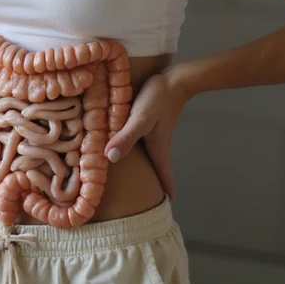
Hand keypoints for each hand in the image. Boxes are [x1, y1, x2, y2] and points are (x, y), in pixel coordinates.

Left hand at [103, 68, 190, 200]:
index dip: (166, 190)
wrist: (174, 78)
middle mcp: (156, 144)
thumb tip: (110, 158)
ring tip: (129, 174)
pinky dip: (132, 145)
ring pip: (147, 155)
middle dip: (153, 183)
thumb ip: (126, 137)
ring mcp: (153, 133)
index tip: (166, 204)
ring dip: (141, 164)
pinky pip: (139, 140)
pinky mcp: (148, 123)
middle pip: (155, 169)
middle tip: (146, 196)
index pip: (164, 175)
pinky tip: (122, 143)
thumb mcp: (141, 119)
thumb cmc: (159, 99)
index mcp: (157, 149)